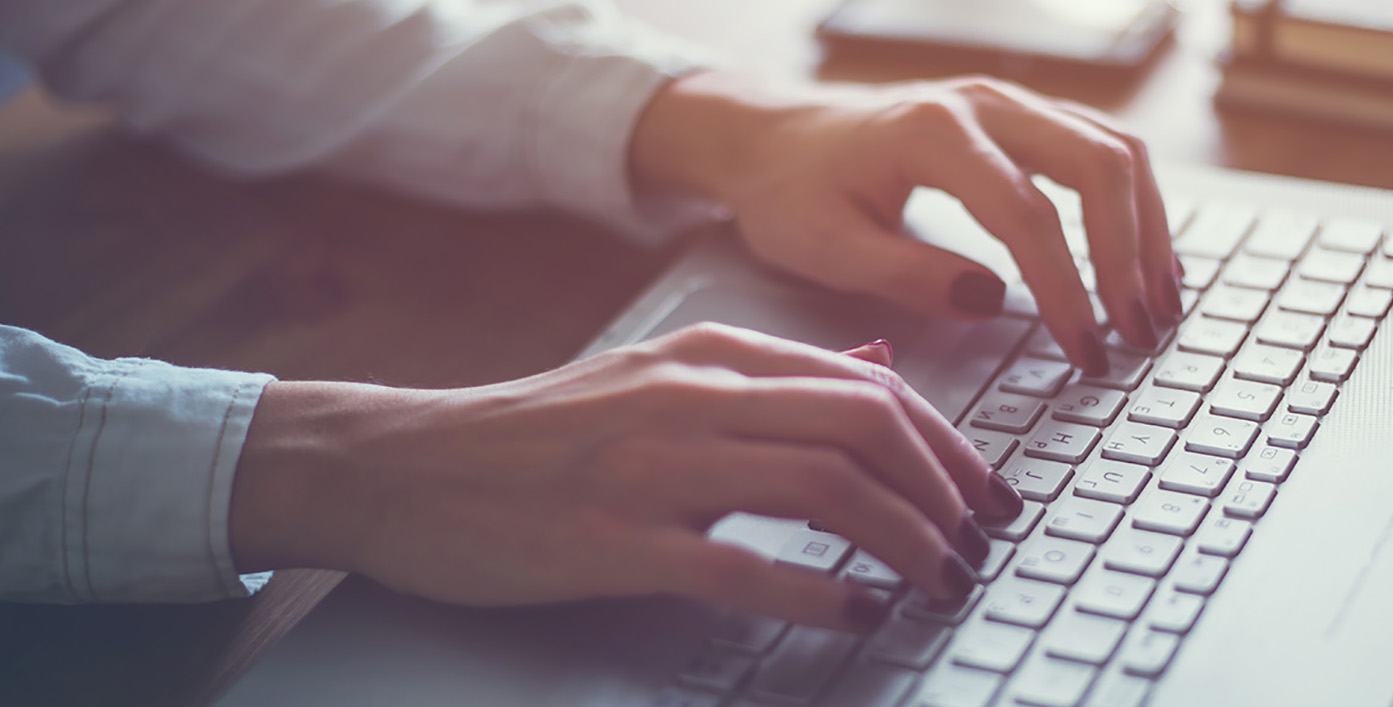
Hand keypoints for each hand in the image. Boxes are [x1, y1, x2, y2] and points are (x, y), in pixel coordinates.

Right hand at [229, 324, 1025, 630]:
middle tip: (981, 543)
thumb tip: (872, 375)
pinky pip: (744, 564)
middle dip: (947, 490)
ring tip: (941, 580)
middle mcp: (695, 399)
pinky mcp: (617, 541)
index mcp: (712, 357)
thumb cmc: (539, 432)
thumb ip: (768, 378)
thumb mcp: (658, 378)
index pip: (870, 387)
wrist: (407, 464)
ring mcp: (655, 469)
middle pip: (866, 428)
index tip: (986, 495)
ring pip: (825, 487)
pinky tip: (860, 612)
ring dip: (905, 539)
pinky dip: (820, 590)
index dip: (947, 446)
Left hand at [630, 72, 1184, 375]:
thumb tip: (991, 300)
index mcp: (931, 133)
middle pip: (1097, 164)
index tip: (1085, 350)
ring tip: (1158, 306)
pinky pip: (1103, 149)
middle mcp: (984, 103)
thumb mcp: (823, 247)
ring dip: (1148, 228)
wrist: (772, 135)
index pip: (1027, 213)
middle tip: (1138, 333)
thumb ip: (904, 274)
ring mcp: (1010, 103)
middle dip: (1128, 255)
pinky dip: (1135, 205)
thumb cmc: (792, 191)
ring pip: (1114, 149)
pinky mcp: (1023, 118)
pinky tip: (1144, 262)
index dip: (1066, 287)